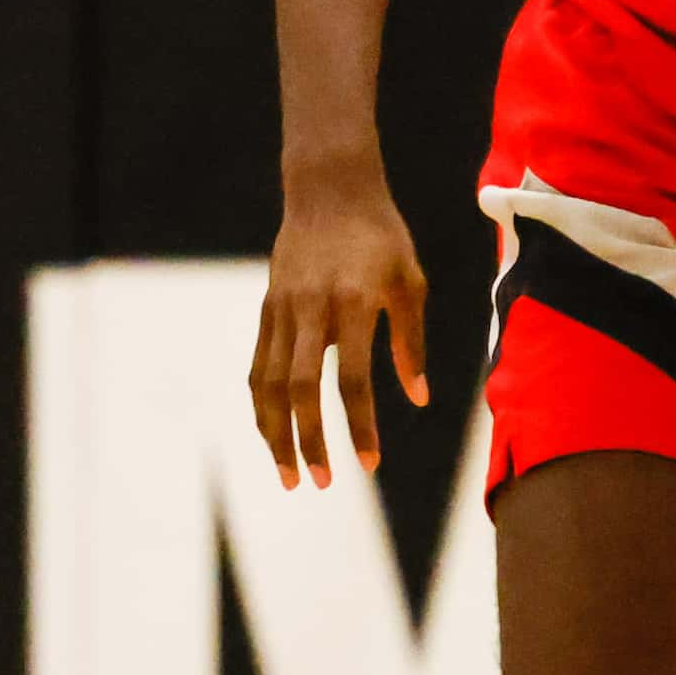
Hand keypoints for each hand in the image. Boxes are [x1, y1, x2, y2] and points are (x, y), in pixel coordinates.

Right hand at [250, 179, 428, 488]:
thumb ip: (411, 341)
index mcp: (353, 301)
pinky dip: (264, 405)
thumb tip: (417, 398)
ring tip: (290, 475)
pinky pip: (257, 367)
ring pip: (267, 384)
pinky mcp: (266, 309)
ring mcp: (282, 309)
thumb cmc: (382, 237)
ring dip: (275, 434)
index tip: (370, 462)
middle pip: (300, 389)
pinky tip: (275, 434)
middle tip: (321, 483)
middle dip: (309, 441)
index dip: (360, 424)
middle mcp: (311, 308)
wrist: (330, 191)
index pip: (352, 378)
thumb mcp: (410, 281)